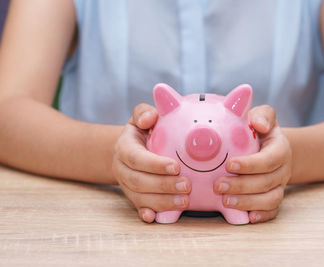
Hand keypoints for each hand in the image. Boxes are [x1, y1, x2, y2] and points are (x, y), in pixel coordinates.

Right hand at [111, 104, 191, 222]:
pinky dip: (146, 213)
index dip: (154, 164)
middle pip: (139, 181)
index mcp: (124, 148)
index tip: (175, 166)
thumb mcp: (140, 117)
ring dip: (162, 202)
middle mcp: (122, 168)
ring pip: (139, 197)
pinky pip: (137, 207)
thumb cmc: (141, 131)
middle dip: (163, 186)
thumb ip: (144, 113)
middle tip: (186, 186)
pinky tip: (156, 218)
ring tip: (184, 201)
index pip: (136, 158)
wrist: (128, 149)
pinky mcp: (132, 197)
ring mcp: (126, 185)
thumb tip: (149, 118)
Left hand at [214, 105, 291, 223]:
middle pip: (266, 182)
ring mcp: (280, 186)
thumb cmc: (261, 131)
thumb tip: (258, 123)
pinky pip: (272, 210)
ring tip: (225, 201)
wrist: (273, 148)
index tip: (229, 165)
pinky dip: (261, 216)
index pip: (269, 159)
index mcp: (280, 149)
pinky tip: (247, 217)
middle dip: (242, 186)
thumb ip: (263, 115)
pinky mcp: (275, 198)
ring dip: (247, 202)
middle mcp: (282, 169)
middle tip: (218, 186)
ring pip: (270, 199)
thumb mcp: (264, 117)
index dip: (250, 164)